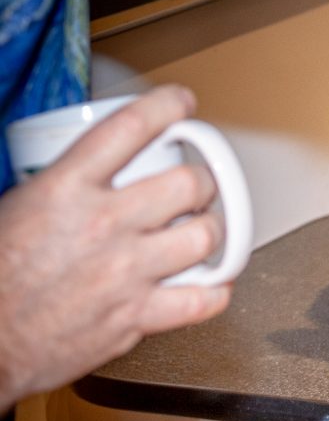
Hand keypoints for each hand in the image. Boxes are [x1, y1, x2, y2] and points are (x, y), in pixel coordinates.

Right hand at [0, 86, 231, 412]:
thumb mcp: (18, 206)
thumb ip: (63, 184)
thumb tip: (95, 168)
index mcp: (66, 189)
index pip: (129, 128)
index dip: (167, 107)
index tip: (182, 104)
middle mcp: (103, 225)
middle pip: (188, 185)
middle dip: (204, 181)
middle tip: (200, 186)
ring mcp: (126, 272)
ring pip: (204, 237)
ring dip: (214, 231)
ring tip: (206, 230)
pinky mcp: (137, 316)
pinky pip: (202, 300)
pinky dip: (216, 291)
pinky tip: (212, 283)